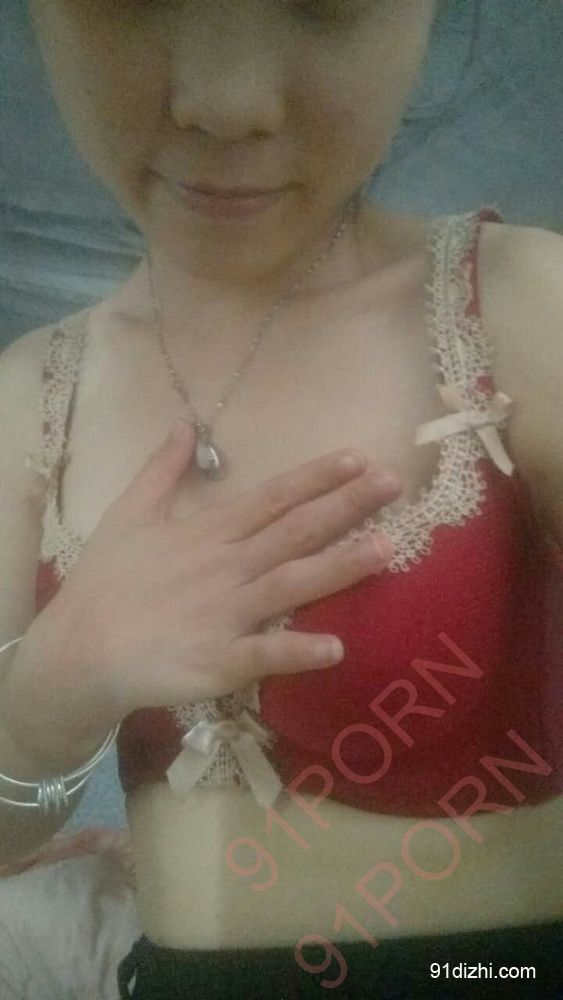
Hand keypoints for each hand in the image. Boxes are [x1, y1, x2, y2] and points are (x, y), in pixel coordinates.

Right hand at [35, 420, 400, 728]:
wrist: (77, 649)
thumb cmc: (107, 580)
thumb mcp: (128, 513)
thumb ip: (161, 469)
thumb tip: (183, 423)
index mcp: (207, 532)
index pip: (271, 498)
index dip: (316, 477)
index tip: (359, 458)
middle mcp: (224, 567)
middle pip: (293, 532)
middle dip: (345, 507)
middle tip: (395, 484)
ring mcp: (223, 614)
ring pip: (289, 585)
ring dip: (338, 567)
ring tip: (386, 549)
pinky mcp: (216, 662)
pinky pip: (262, 655)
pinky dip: (296, 651)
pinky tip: (337, 648)